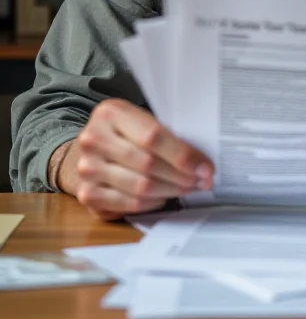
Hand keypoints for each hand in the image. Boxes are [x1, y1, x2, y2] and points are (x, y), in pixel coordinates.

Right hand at [52, 99, 213, 219]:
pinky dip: (152, 203)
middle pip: (148, 164)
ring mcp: (87, 169)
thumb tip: (201, 161)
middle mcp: (93, 139)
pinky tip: (164, 197)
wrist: (90, 146)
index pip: (153, 137)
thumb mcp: (141, 119)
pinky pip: (129, 205)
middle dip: (181, 176)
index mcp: (110, 113)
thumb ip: (165, 133)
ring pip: (140, 188)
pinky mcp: (87, 195)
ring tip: (188, 188)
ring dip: (171, 191)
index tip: (206, 168)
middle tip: (202, 181)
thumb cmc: (126, 131)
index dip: (183, 155)